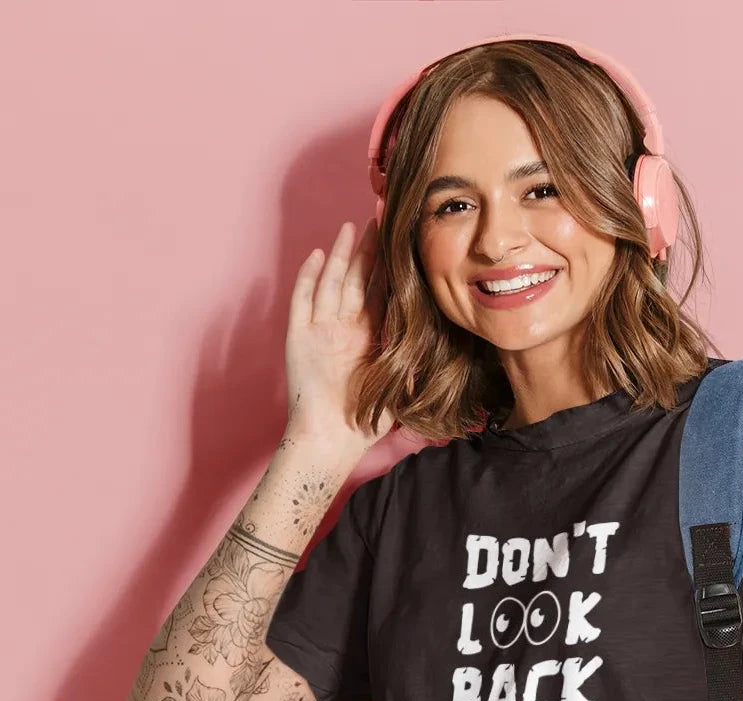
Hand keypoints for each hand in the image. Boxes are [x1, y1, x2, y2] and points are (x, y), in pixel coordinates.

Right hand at [283, 218, 394, 448]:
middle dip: (368, 250)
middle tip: (379, 219)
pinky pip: (302, 301)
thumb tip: (443, 348)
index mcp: (369, 336)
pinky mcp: (299, 337)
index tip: (402, 243)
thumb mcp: (399, 387)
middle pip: (358, 280)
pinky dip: (309, 278)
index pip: (382, 293)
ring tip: (351, 227)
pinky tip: (318, 256)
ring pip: (332, 283)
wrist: (329, 439)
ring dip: (341, 255)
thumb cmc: (364, 421)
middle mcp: (344, 327)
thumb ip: (416, 365)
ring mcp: (321, 329)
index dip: (391, 268)